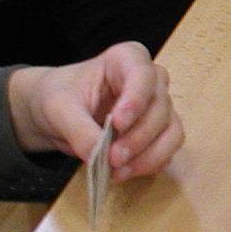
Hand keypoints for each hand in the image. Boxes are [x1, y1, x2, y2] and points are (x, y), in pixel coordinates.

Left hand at [6, 41, 182, 180]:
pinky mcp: (159, 132)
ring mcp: (158, 107)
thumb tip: (98, 156)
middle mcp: (150, 81)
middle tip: (112, 159)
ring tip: (118, 171)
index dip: (136, 101)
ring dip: (148, 155)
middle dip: (138, 138)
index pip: (143, 76)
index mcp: (127, 59)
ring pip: (171, 131)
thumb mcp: (59, 108)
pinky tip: (126, 171)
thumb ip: (78, 129)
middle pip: (160, 108)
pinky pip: (167, 150)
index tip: (117, 124)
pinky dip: (149, 164)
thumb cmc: (61, 96)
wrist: (60, 114)